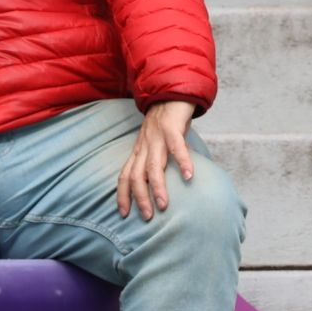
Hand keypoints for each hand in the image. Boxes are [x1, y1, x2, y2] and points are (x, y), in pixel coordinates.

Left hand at [116, 101, 195, 220]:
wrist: (172, 93)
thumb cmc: (165, 124)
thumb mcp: (155, 145)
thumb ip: (157, 162)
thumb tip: (162, 184)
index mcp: (138, 152)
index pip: (125, 177)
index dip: (122, 195)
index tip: (123, 214)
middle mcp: (144, 147)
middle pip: (137, 176)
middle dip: (140, 198)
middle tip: (147, 217)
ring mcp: (157, 138)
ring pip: (153, 166)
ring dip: (158, 187)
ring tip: (163, 204)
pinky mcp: (172, 128)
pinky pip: (176, 147)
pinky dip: (182, 162)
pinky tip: (189, 176)